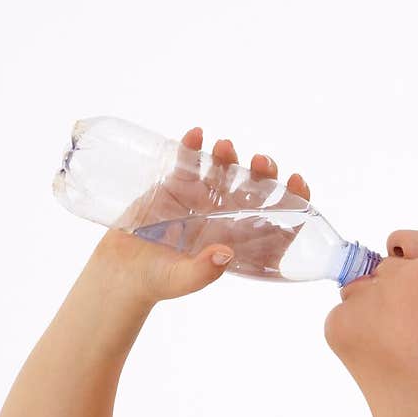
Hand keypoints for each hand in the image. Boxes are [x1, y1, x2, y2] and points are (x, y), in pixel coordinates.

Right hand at [91, 128, 311, 304]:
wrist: (120, 271)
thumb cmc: (157, 281)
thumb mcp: (182, 280)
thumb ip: (204, 271)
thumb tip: (225, 253)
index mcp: (237, 244)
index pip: (275, 223)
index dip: (292, 202)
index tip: (297, 182)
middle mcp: (224, 219)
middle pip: (254, 192)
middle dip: (264, 174)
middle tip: (261, 162)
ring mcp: (200, 200)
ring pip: (224, 172)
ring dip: (229, 157)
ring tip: (226, 146)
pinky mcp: (174, 186)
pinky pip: (188, 162)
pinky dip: (193, 147)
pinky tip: (196, 135)